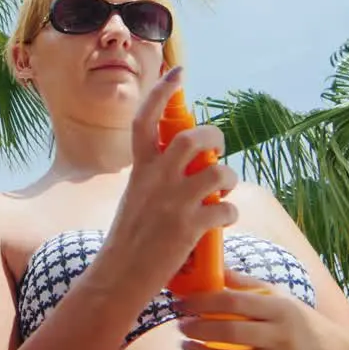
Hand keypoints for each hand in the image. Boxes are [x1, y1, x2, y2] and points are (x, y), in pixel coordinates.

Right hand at [99, 66, 239, 283]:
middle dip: (213, 137)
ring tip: (224, 188)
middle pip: (190, 138)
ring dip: (228, 177)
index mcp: (139, 171)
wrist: (118, 277)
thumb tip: (186, 168)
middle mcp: (155, 180)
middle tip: (218, 149)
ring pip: (216, 172)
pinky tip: (223, 220)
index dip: (163, 93)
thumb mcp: (135, 199)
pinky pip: (225, 208)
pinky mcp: (189, 228)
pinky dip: (231, 212)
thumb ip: (155, 179)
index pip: (146, 120)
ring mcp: (172, 203)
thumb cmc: (128, 241)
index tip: (178, 72)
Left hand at [177, 269, 348, 349]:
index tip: (181, 304)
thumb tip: (215, 269)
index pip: (233, 302)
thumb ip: (248, 285)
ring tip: (187, 348)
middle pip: (231, 333)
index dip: (201, 302)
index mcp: (281, 308)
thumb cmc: (303, 322)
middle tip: (180, 327)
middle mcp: (284, 336)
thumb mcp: (282, 297)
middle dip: (197, 330)